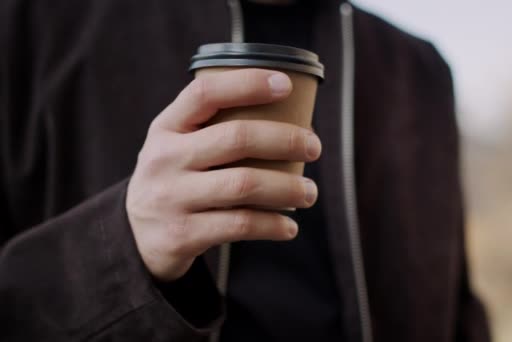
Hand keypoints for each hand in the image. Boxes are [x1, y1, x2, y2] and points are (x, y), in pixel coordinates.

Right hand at [126, 69, 321, 280]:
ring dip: (288, 188)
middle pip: (236, 138)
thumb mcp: (177, 147)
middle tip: (314, 147)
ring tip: (310, 192)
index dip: (247, 84)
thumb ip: (213, 130)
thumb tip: (289, 120)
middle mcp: (164, 159)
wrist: (136, 237)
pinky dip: (273, 225)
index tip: (285, 85)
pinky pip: (240, 225)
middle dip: (285, 140)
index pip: (206, 93)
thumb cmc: (176, 179)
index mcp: (166, 128)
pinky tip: (289, 227)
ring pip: (244, 185)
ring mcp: (171, 198)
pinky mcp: (182, 235)